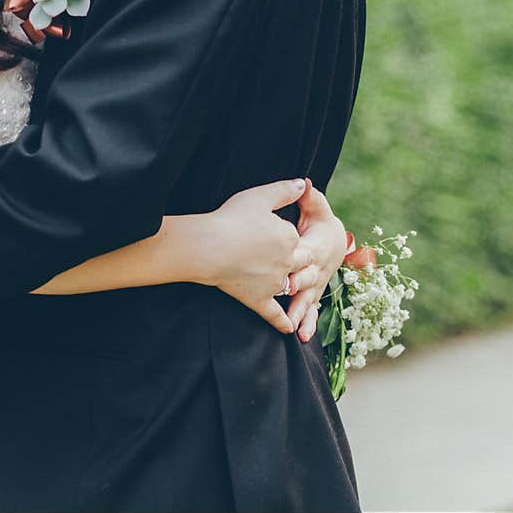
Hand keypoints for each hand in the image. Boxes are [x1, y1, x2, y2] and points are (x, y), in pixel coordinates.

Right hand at [198, 179, 311, 333]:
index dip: (287, 237)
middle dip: (298, 263)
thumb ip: (285, 190)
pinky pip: (274, 313)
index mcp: (290, 238)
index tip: (274, 235)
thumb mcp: (260, 196)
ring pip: (289, 287)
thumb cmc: (231, 218)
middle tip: (291, 261)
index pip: (296, 239)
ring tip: (295, 291)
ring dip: (294, 289)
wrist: (208, 247)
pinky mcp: (259, 300)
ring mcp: (274, 284)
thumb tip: (304, 183)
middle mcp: (287, 263)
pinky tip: (290, 329)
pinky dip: (283, 322)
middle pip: (299, 263)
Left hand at [287, 179, 346, 342]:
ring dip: (303, 313)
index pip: (308, 253)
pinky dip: (309, 323)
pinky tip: (301, 336)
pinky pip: (313, 311)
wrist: (334, 241)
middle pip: (308, 279)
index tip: (287, 264)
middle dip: (298, 287)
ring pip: (310, 300)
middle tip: (285, 295)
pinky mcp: (313, 295)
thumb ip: (310, 198)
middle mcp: (319, 269)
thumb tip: (304, 182)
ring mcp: (317, 285)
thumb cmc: (320, 223)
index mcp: (317, 247)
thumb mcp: (316, 208)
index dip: (298, 258)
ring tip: (296, 327)